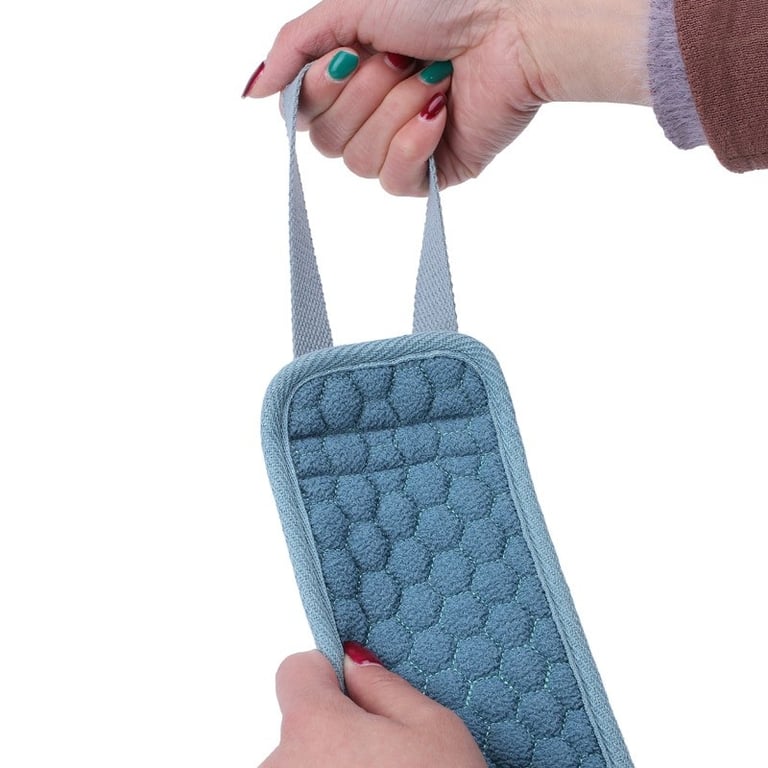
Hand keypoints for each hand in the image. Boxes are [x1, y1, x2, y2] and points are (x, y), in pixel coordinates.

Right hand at [244, 0, 649, 194]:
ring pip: (358, 162)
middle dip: (364, 93)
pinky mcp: (434, 171)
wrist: (516, 23)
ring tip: (433, 77)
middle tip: (404, 58)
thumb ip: (294, 48)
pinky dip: (414, 142)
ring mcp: (402, 145)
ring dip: (394, 110)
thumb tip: (252, 94)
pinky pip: (394, 181)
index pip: (302, 114)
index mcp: (350, 77)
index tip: (352, 52)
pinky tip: (440, 111)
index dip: (321, 88)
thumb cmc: (445, 3)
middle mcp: (372, 114)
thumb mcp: (350, 7)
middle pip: (326, 142)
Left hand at [258, 643, 485, 767]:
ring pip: (304, 764)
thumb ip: (386, 686)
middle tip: (388, 755)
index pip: (296, 669)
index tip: (355, 689)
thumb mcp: (435, 731)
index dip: (330, 674)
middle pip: (302, 725)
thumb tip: (355, 663)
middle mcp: (279, 766)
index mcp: (313, 726)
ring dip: (332, 767)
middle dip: (337, 731)